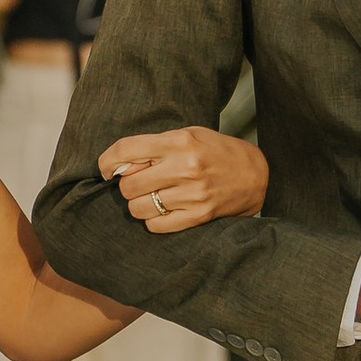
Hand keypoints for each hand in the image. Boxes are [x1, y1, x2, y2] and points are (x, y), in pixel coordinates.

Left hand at [100, 126, 267, 229]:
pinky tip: (164, 210)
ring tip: (153, 196)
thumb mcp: (188, 135)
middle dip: (127, 186)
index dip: (107, 161)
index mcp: (179, 142)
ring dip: (140, 204)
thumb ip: (155, 147)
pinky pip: (156, 225)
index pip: (126, 150)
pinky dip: (153, 220)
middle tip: (139, 183)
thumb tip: (120, 166)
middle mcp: (185, 167)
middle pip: (129, 185)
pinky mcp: (198, 215)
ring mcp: (192, 194)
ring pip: (139, 208)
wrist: (255, 174)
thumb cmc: (215, 151)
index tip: (106, 169)